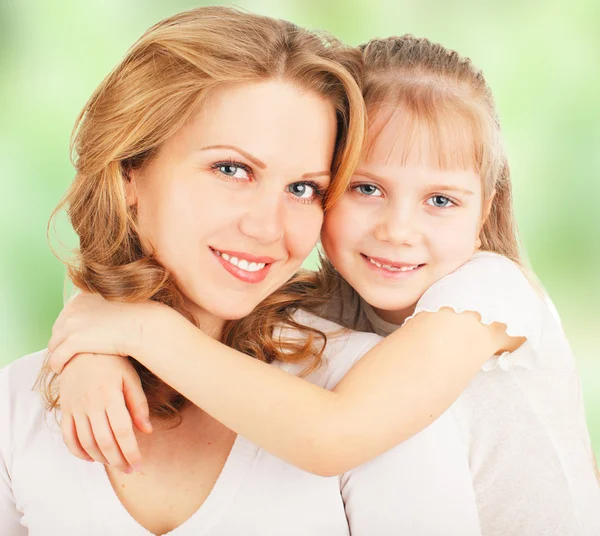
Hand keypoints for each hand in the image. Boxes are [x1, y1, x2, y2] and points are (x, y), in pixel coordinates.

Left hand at [48, 292, 163, 373]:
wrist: (142, 325)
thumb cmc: (138, 316)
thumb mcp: (116, 304)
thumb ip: (105, 308)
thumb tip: (108, 317)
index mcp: (82, 298)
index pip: (67, 315)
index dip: (70, 329)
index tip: (75, 339)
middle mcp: (73, 309)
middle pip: (58, 329)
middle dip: (61, 341)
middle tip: (68, 353)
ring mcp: (71, 325)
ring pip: (54, 344)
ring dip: (57, 354)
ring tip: (63, 363)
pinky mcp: (72, 342)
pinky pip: (56, 357)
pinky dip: (57, 365)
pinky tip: (62, 371)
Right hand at [59, 352, 151, 472]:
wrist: (82, 347)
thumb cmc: (112, 361)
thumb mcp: (130, 378)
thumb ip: (138, 405)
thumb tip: (147, 431)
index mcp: (110, 396)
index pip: (122, 432)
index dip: (131, 451)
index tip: (139, 464)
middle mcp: (91, 405)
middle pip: (104, 441)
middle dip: (118, 460)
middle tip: (130, 469)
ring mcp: (75, 408)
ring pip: (86, 442)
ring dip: (101, 458)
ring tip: (115, 464)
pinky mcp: (65, 409)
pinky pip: (68, 437)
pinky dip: (78, 452)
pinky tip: (91, 458)